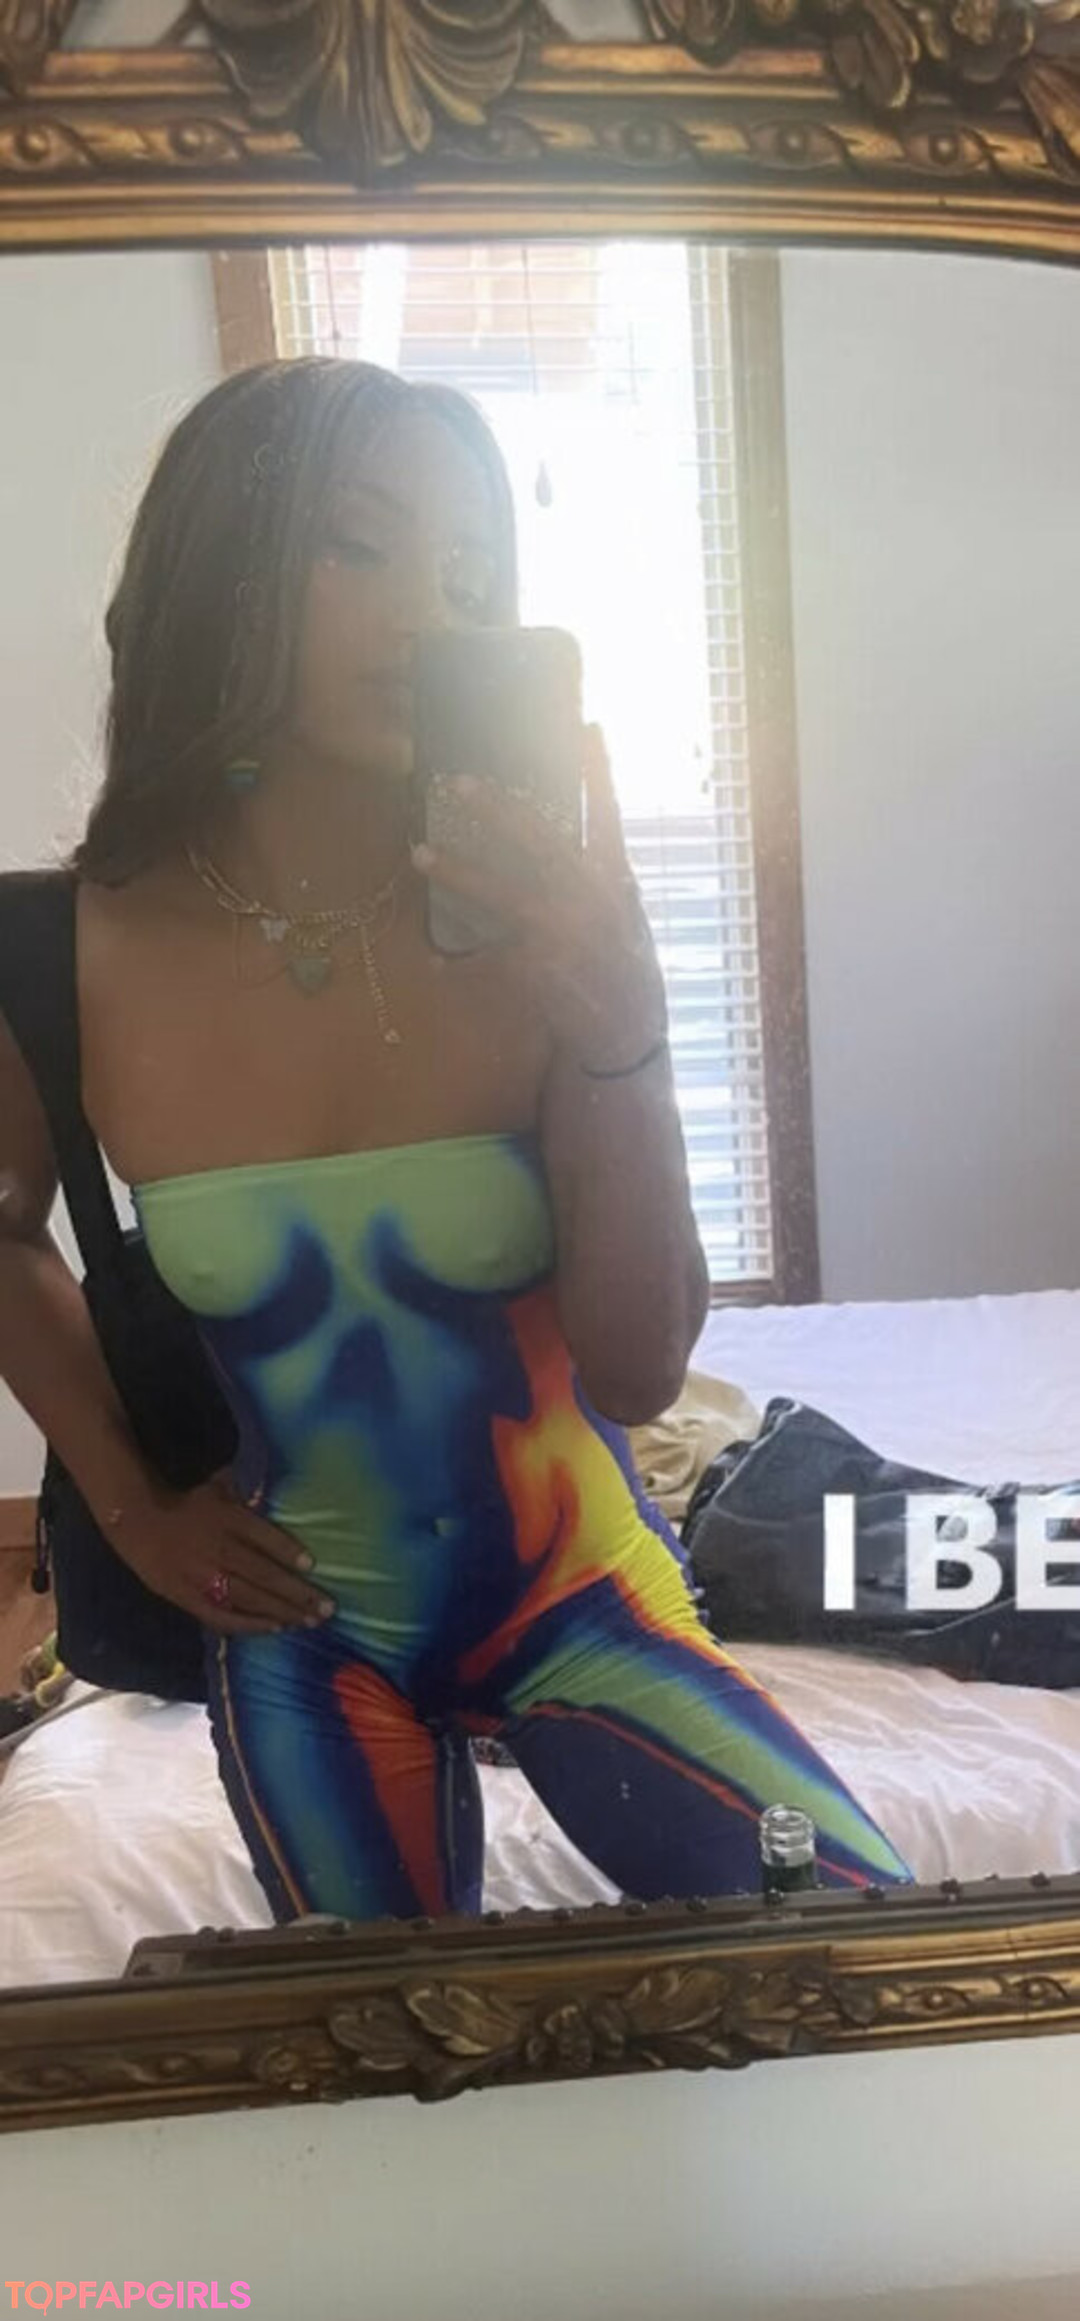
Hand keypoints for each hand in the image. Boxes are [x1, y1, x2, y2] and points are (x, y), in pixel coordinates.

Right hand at [106, 1474, 334, 1636]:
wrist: (135, 1520)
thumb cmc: (185, 1500)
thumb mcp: (217, 1485)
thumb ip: (246, 1494)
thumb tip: (276, 1493)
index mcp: (227, 1519)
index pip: (264, 1537)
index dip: (289, 1551)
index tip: (313, 1564)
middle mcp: (218, 1550)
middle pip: (264, 1575)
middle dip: (298, 1593)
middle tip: (327, 1608)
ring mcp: (203, 1577)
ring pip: (249, 1599)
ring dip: (283, 1612)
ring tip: (310, 1621)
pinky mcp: (188, 1597)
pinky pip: (223, 1616)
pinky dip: (250, 1624)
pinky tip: (274, 1628)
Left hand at [413, 727, 666, 1074]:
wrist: (630, 1038)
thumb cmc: (627, 975)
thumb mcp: (629, 923)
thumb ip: (605, 884)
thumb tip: (582, 848)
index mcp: (616, 881)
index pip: (609, 816)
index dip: (599, 773)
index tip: (588, 729)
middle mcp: (592, 899)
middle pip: (539, 840)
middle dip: (496, 809)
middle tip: (457, 782)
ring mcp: (566, 932)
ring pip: (502, 893)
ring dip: (458, 872)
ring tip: (418, 854)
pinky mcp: (542, 968)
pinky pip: (490, 958)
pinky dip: (460, 966)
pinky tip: (434, 966)